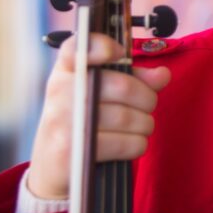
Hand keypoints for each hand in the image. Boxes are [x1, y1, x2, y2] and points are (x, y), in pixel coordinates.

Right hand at [27, 33, 170, 199]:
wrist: (49, 167)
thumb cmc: (81, 122)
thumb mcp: (98, 93)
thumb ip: (132, 79)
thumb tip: (163, 74)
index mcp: (66, 70)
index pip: (79, 47)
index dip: (102, 45)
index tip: (119, 52)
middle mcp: (60, 91)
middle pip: (122, 86)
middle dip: (147, 98)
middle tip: (148, 105)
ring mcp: (63, 121)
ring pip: (127, 117)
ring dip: (145, 124)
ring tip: (141, 126)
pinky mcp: (71, 151)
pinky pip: (124, 144)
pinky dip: (137, 144)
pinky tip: (131, 143)